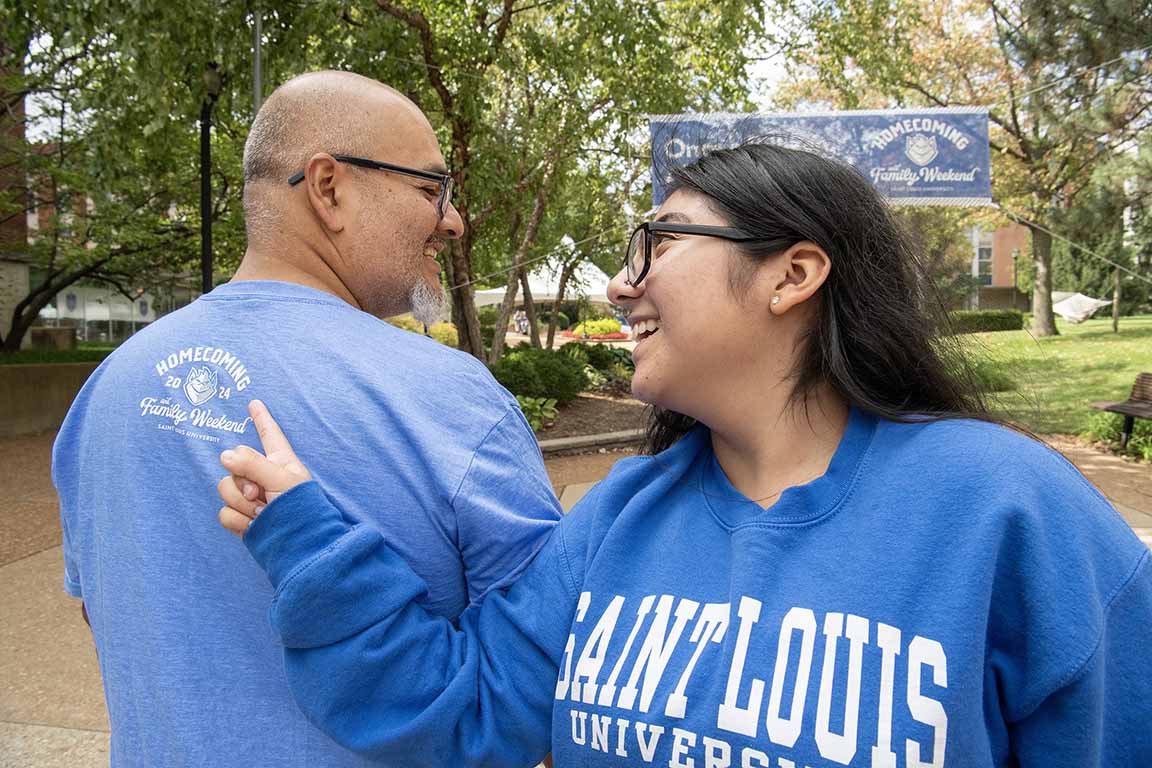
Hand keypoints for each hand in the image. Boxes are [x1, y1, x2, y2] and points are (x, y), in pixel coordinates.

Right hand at [217, 400, 311, 535]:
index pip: (270, 435)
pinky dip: (238, 521)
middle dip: (243, 482)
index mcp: (280, 462)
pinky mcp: (242, 518)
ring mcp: (251, 498)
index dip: (262, 419)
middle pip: (233, 465)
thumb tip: (224, 456)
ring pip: (225, 489)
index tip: (255, 402)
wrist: (299, 548)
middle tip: (261, 496)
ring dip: (242, 504)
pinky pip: (224, 513)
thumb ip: (253, 464)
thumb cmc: (301, 511)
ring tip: (264, 513)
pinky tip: (255, 526)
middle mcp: (263, 477)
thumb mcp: (281, 480)